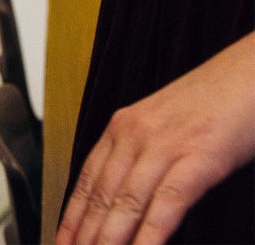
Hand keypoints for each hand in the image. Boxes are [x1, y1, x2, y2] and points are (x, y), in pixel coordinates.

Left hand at [57, 34, 254, 244]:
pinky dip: (150, 232)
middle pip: (101, 194)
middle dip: (84, 233)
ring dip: (109, 238)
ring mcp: (166, 144)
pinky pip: (168, 200)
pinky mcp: (199, 155)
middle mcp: (136, 133)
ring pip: (126, 200)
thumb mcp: (167, 126)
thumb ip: (145, 157)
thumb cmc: (215, 101)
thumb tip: (128, 198)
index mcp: (124, 126)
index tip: (61, 239)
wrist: (251, 69)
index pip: (87, 178)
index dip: (72, 214)